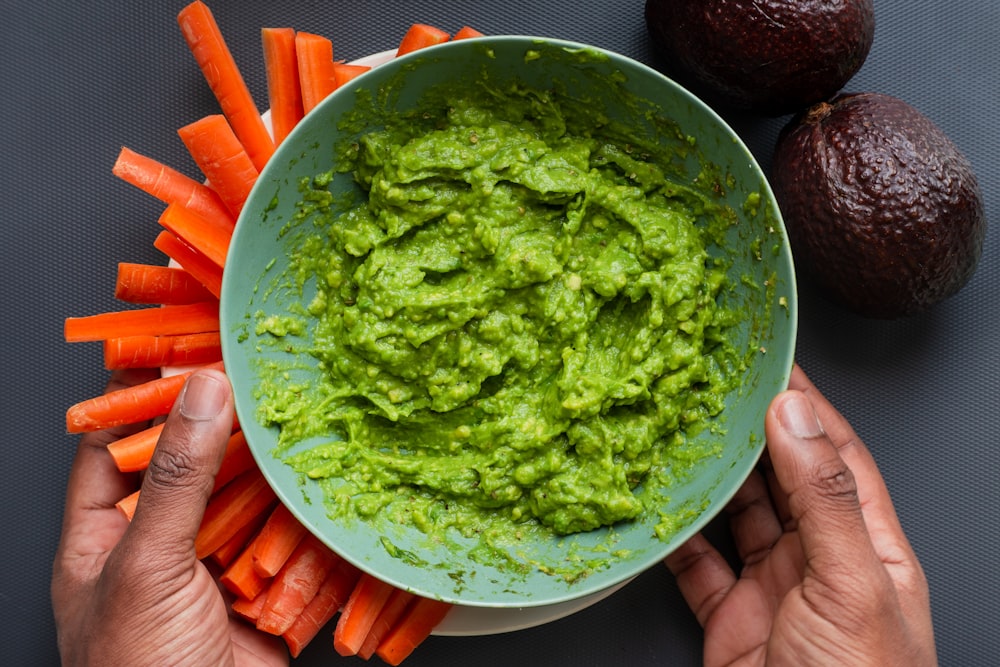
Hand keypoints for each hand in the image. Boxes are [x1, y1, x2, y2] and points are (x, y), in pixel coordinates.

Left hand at [52, 368, 288, 666]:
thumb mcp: (148, 565)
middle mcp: (161, 544)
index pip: (116, 444)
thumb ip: (179, 477)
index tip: (178, 346)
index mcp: (105, 535)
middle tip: (259, 368)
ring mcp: (216, 567)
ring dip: (276, 465)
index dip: (142, 394)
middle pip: (193, 464)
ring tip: (304, 409)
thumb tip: (202, 390)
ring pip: (248, 498)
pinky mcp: (266, 591)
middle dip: (226, 422)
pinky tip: (331, 475)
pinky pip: (290, 541)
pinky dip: (311, 514)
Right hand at [665, 365, 936, 665]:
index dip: (805, 403)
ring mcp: (773, 589)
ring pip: (734, 516)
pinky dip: (674, 538)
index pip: (835, 453)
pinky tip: (657, 508)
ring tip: (677, 434)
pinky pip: (697, 566)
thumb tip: (796, 415)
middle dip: (746, 432)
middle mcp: (819, 559)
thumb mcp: (850, 584)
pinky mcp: (732, 621)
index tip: (770, 360)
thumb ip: (821, 498)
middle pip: (778, 477)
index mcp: (865, 544)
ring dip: (706, 480)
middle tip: (709, 388)